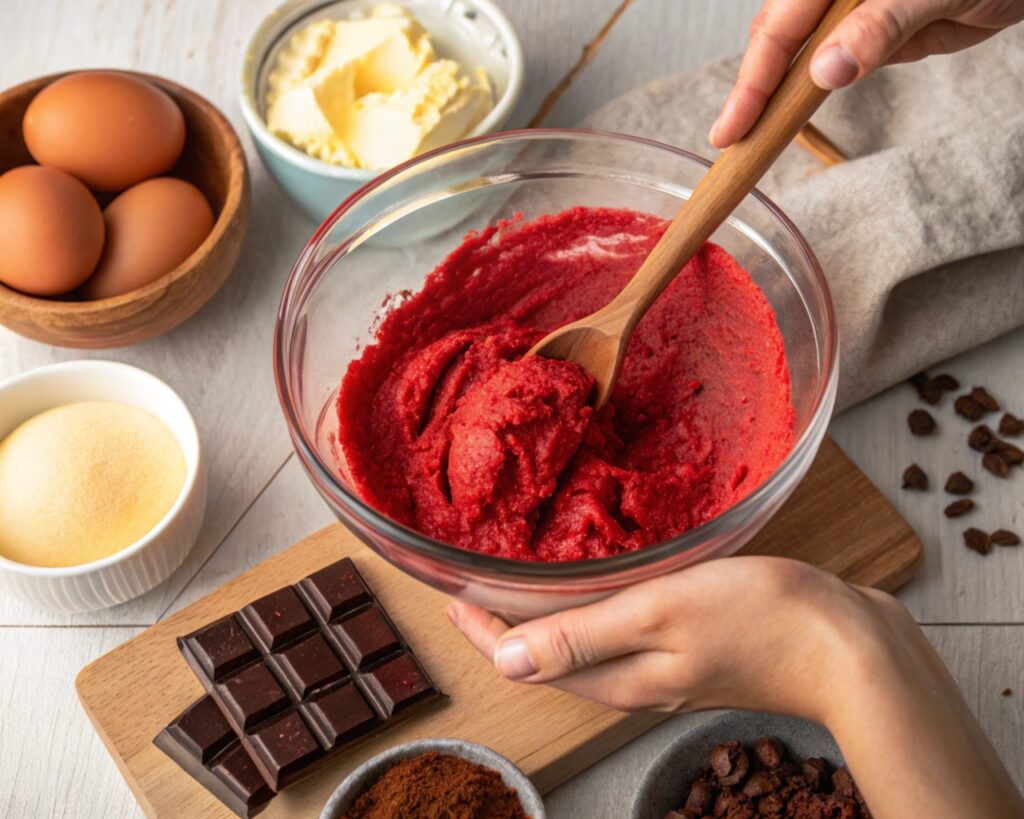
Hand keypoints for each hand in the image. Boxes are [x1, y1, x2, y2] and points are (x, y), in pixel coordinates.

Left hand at [448, 556, 878, 719]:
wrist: (849, 647)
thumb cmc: (761, 619)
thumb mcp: (660, 613)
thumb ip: (583, 636)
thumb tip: (505, 661)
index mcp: (618, 674)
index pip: (527, 659)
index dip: (483, 632)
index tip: (449, 599)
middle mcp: (633, 678)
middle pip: (549, 657)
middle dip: (505, 628)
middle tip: (473, 590)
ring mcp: (664, 666)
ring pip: (584, 647)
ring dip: (545, 619)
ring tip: (520, 586)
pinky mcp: (692, 648)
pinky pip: (621, 633)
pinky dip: (591, 611)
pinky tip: (599, 585)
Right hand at [710, 0, 1023, 147]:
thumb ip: (879, 25)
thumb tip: (825, 69)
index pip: (780, 26)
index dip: (752, 79)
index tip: (732, 127)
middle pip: (776, 38)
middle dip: (750, 90)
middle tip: (731, 142)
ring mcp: (852, 11)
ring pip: (796, 53)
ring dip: (773, 94)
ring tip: (748, 136)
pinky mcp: (872, 33)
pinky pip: (827, 62)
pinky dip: (806, 91)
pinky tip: (789, 115)